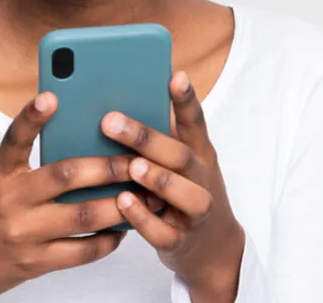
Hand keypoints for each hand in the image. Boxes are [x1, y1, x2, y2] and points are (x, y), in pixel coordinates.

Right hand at [0, 93, 135, 302]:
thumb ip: (27, 163)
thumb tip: (79, 140)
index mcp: (0, 174)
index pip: (14, 139)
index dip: (32, 116)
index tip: (51, 96)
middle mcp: (10, 201)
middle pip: (66, 176)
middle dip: (109, 167)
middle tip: (137, 159)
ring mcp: (23, 234)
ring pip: (83, 216)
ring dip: (120, 206)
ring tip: (145, 196)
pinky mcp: (35, 263)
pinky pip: (82, 251)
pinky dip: (108, 240)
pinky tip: (124, 230)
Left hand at [102, 72, 245, 301]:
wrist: (212, 246)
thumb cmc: (185, 190)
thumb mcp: (180, 161)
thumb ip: (157, 137)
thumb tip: (114, 103)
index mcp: (199, 153)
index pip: (195, 122)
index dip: (186, 99)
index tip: (175, 76)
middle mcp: (201, 179)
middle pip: (181, 156)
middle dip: (147, 138)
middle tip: (110, 121)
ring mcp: (195, 213)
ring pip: (187, 195)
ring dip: (158, 180)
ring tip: (131, 166)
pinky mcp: (181, 242)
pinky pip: (165, 233)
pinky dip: (144, 220)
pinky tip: (123, 203)